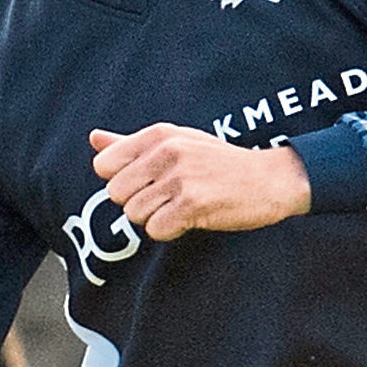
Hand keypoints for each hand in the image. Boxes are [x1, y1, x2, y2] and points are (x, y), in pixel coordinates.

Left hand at [90, 125, 312, 240]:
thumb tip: (94, 139)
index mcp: (159, 134)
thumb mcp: (177, 142)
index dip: (122, 181)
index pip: (104, 165)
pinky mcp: (192, 204)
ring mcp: (179, 178)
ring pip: (134, 215)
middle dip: (138, 203)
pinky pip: (155, 230)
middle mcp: (166, 152)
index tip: (148, 182)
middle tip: (168, 198)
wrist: (271, 178)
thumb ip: (131, 144)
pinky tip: (191, 218)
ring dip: (156, 218)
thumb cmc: (221, 162)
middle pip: (116, 194)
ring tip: (183, 206)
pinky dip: (170, 231)